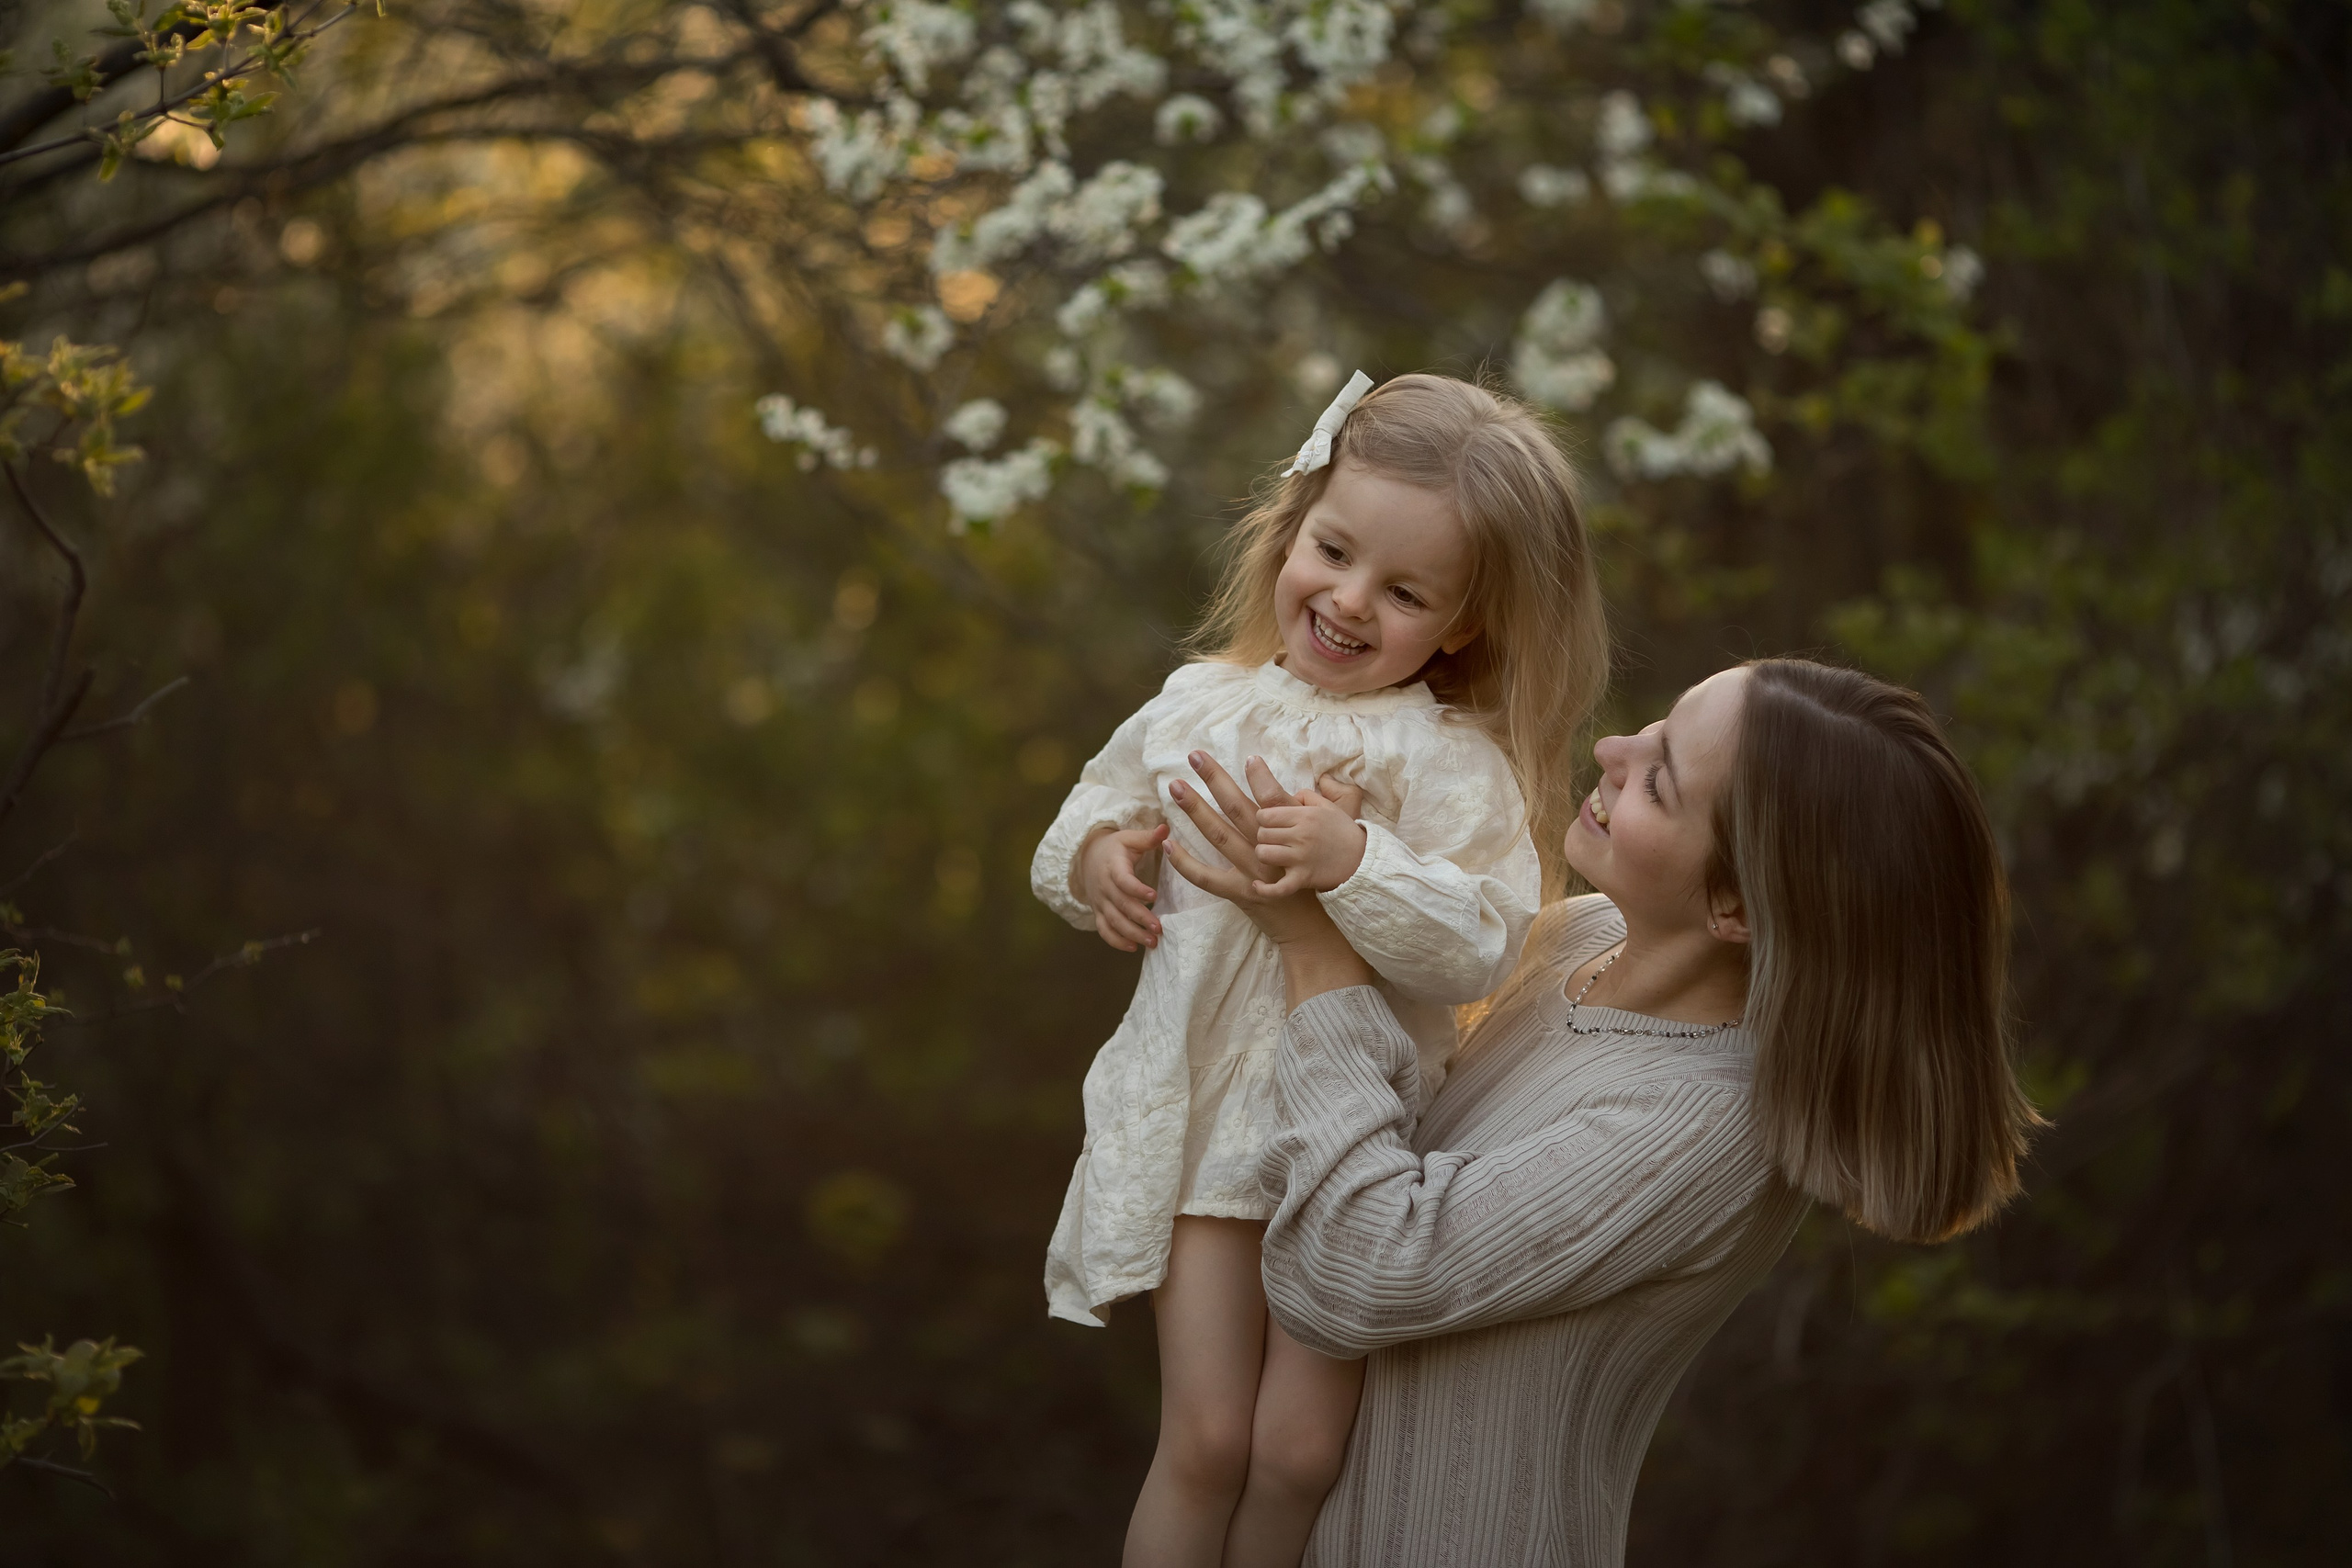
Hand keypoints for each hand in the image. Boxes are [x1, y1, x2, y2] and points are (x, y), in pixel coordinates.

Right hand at [1077, 822, 1168, 951]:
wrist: (1087, 857)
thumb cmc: (1115, 848)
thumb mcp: (1129, 838)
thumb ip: (1148, 837)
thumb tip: (1166, 828)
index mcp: (1113, 867)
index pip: (1123, 880)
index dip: (1136, 889)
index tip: (1153, 896)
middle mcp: (1104, 887)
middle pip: (1121, 905)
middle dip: (1139, 919)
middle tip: (1158, 929)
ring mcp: (1100, 902)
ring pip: (1113, 922)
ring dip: (1132, 934)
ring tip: (1152, 942)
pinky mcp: (1098, 912)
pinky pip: (1104, 930)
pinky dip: (1116, 941)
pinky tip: (1134, 947)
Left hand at [1164, 752, 1374, 1001]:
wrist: (1320, 929)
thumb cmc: (1326, 882)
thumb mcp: (1335, 836)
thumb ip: (1324, 805)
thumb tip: (1312, 784)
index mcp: (1295, 831)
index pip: (1272, 796)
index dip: (1258, 775)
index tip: (1246, 756)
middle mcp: (1273, 848)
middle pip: (1238, 807)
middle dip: (1215, 779)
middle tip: (1194, 756)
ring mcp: (1256, 872)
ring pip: (1220, 835)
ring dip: (1196, 810)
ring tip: (1176, 788)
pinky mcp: (1243, 895)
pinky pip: (1209, 879)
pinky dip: (1188, 865)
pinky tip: (1171, 846)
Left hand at [1253, 781, 1367, 895]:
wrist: (1363, 859)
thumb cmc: (1342, 831)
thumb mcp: (1328, 806)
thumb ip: (1306, 796)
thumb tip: (1288, 796)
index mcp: (1305, 816)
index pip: (1264, 815)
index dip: (1264, 819)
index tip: (1271, 824)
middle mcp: (1301, 836)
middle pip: (1261, 834)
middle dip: (1264, 836)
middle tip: (1275, 840)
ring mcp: (1301, 859)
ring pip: (1263, 854)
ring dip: (1265, 855)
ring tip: (1273, 855)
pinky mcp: (1303, 879)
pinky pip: (1277, 887)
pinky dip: (1265, 889)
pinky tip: (1258, 885)